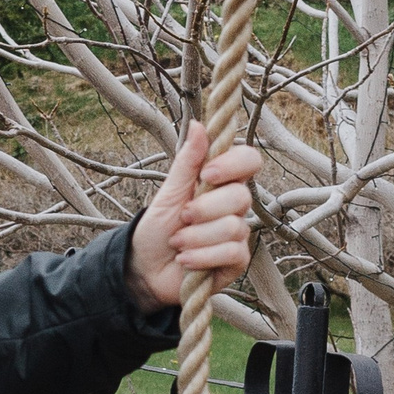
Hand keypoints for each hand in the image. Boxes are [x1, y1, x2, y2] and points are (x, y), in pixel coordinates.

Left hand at [127, 123, 261, 310]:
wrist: (144, 268)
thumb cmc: (157, 228)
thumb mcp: (169, 192)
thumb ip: (187, 162)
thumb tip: (198, 124)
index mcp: (220, 183)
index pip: (249, 161)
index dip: (233, 164)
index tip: (207, 174)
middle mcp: (234, 206)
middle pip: (241, 196)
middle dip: (204, 209)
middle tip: (182, 217)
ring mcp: (238, 234)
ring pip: (233, 227)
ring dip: (196, 237)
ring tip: (178, 243)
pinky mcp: (236, 261)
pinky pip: (232, 253)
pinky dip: (202, 257)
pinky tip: (185, 260)